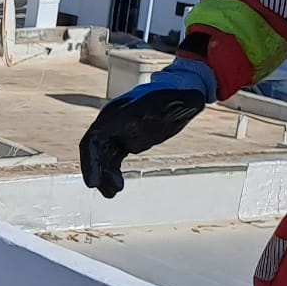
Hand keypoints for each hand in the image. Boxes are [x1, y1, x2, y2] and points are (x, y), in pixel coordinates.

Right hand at [80, 57, 215, 197]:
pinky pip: (110, 159)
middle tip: (103, 190)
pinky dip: (110, 173)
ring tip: (114, 192)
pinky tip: (118, 186)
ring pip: (100, 156)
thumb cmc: (179, 96)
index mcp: (122, 113)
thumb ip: (189, 102)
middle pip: (94, 149)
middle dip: (94, 170)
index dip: (90, 160)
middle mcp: (113, 121)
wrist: (176, 93)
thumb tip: (196, 101)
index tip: (93, 181)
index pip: (96, 137)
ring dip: (104, 175)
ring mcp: (116, 131)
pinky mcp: (122, 140)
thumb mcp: (187, 99)